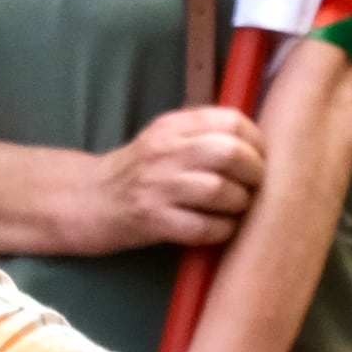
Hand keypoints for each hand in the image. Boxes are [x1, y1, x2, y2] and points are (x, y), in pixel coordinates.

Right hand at [82, 105, 262, 252]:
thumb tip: (258, 143)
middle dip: (255, 172)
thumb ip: (203, 133)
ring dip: (240, 203)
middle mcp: (164, 151)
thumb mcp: (165, 138)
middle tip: (254, 185)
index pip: (231, 121)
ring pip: (220, 191)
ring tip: (237, 207)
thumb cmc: (141, 170)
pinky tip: (221, 228)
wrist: (92, 199)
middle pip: (229, 153)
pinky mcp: (153, 219)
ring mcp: (157, 186)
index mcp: (173, 126)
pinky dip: (223, 230)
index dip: (256, 141)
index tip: (259, 157)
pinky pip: (204, 227)